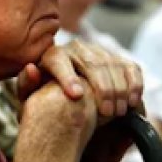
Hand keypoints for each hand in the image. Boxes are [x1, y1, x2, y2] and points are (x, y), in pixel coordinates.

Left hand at [20, 40, 143, 116]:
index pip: (59, 61)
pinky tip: (133, 101)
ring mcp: (97, 51)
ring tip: (119, 112)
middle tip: (106, 113)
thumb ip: (27, 84)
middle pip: (92, 64)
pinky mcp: (115, 58)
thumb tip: (32, 68)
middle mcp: (75, 48)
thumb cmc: (42, 97)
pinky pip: (130, 67)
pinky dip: (134, 82)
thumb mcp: (29, 96)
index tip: (76, 96)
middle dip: (102, 88)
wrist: (60, 93)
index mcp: (51, 55)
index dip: (67, 77)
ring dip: (119, 88)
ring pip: (112, 65)